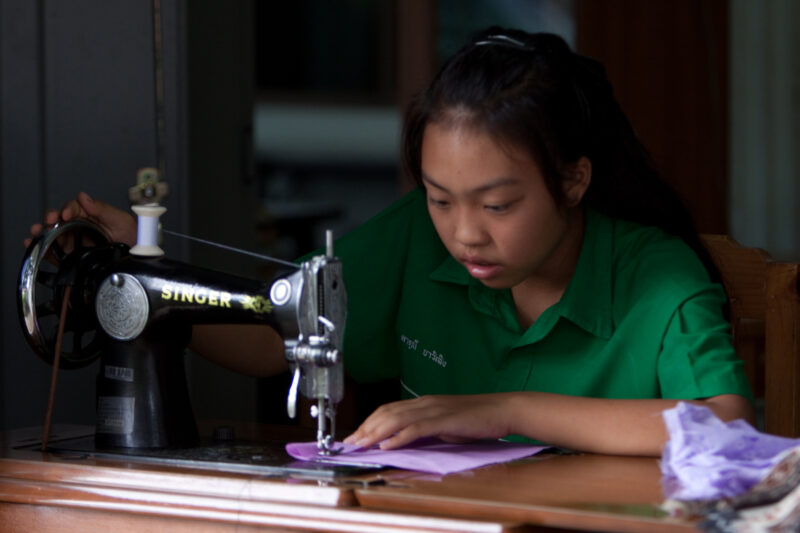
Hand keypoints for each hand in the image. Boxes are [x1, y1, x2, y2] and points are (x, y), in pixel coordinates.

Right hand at [24, 192, 136, 248]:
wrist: (138, 259)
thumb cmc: (133, 238)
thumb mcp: (121, 220)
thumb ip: (102, 209)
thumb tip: (84, 198)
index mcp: (90, 215)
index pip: (74, 208)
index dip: (68, 209)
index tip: (67, 214)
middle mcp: (79, 227)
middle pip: (59, 220)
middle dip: (50, 219)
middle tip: (49, 221)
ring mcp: (73, 242)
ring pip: (53, 236)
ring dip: (42, 233)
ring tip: (37, 233)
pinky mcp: (70, 258)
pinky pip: (53, 254)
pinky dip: (42, 251)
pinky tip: (35, 247)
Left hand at [343, 394, 515, 449]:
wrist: (502, 410)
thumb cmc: (477, 419)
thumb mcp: (446, 424)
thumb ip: (426, 429)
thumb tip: (406, 440)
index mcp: (424, 402)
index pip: (389, 409)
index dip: (369, 422)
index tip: (356, 435)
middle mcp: (425, 403)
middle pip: (386, 412)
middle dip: (365, 428)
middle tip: (349, 443)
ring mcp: (434, 410)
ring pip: (396, 419)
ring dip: (375, 433)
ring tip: (360, 445)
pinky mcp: (444, 420)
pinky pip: (415, 428)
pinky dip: (398, 437)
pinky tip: (386, 446)